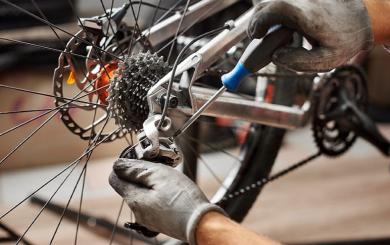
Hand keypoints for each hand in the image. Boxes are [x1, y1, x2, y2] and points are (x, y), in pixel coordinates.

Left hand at [109, 158, 224, 244]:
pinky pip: (153, 204)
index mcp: (134, 200)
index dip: (124, 166)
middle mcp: (137, 213)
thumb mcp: (160, 175)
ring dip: (151, 184)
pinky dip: (159, 194)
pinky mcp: (160, 223)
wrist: (202, 224)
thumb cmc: (183, 199)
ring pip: (143, 195)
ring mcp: (148, 220)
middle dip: (140, 174)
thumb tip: (117, 165)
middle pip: (130, 187)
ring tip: (169, 180)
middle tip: (159, 167)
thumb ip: (136, 170)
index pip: (114, 179)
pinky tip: (173, 192)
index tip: (139, 159)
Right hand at [249, 0, 373, 71]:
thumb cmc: (345, 39)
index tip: (256, 36)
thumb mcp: (326, 60)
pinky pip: (279, 6)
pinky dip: (273, 17)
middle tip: (258, 39)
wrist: (362, 18)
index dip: (259, 23)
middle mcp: (301, 2)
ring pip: (271, 4)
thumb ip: (298, 62)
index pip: (273, 10)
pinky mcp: (298, 0)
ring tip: (270, 38)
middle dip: (256, 23)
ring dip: (265, 20)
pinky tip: (282, 31)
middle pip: (266, 5)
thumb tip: (276, 56)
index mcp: (306, 16)